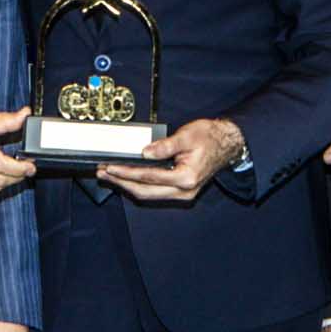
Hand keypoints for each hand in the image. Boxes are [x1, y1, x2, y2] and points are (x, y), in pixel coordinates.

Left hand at [100, 116, 243, 204]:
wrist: (227, 144)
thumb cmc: (210, 138)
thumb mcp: (187, 136)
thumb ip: (165, 146)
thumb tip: (144, 153)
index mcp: (186, 177)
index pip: (149, 177)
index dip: (127, 172)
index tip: (111, 167)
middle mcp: (184, 190)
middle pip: (145, 191)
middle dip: (122, 183)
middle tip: (103, 174)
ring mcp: (183, 194)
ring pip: (148, 195)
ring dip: (128, 186)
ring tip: (110, 176)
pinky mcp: (180, 191)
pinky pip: (155, 192)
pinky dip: (139, 186)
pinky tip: (127, 179)